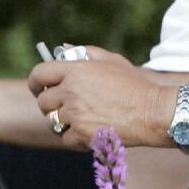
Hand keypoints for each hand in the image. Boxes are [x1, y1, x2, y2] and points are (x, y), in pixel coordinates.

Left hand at [27, 58, 172, 149]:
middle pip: (43, 101)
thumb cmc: (134, 85)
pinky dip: (74, 138)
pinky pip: (65, 139)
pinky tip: (89, 132)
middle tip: (64, 107)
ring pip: (53, 122)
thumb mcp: (112, 61)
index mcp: (75, 71)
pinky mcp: (82, 134)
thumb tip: (62, 49)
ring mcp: (75, 114)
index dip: (35, 82)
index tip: (38, 88)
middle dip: (51, 105)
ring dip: (63, 123)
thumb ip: (86, 52)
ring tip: (80, 121)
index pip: (39, 74)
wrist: (153, 112)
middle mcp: (71, 92)